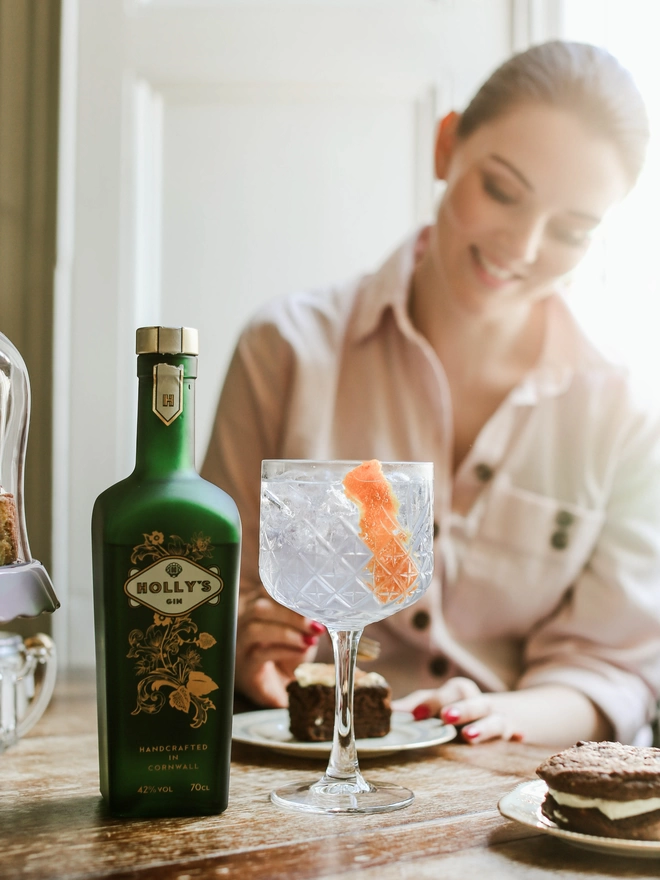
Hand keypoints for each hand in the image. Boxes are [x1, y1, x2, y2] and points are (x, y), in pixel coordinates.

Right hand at [235, 593, 323, 707]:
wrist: (278, 688)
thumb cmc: (289, 655)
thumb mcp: (302, 633)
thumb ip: (308, 620)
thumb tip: (326, 610)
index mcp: (258, 607)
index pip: (267, 590)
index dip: (289, 594)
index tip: (314, 602)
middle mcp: (244, 623)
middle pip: (259, 607)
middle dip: (290, 614)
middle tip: (316, 625)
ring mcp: (241, 645)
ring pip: (255, 629)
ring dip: (287, 633)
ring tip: (310, 641)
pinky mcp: (245, 668)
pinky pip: (260, 654)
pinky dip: (284, 650)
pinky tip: (301, 651)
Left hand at [392, 677, 523, 744]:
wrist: (503, 714)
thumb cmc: (460, 710)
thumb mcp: (439, 705)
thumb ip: (417, 707)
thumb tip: (389, 711)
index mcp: (460, 692)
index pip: (448, 691)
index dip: (433, 701)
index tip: (417, 715)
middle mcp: (479, 702)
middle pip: (471, 699)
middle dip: (460, 708)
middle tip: (446, 718)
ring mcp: (497, 718)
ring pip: (494, 719)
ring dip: (483, 727)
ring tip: (469, 737)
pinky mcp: (511, 732)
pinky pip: (514, 732)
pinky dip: (515, 733)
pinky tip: (518, 737)